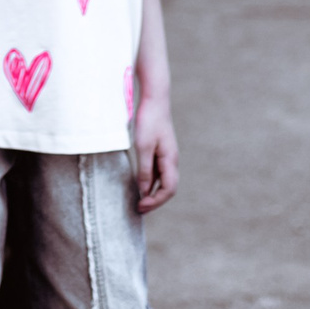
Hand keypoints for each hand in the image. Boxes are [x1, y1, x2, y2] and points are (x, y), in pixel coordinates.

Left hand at [131, 92, 178, 213]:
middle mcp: (171, 160)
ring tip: (138, 200)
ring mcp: (166, 155)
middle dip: (155, 200)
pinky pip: (157, 171)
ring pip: (162, 180)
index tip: (140, 206)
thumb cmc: (148, 121)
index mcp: (170, 160)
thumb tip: (144, 190)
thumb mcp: (143, 147)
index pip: (169, 189)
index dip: (156, 201)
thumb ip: (144, 170)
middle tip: (139, 209)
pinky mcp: (160, 150)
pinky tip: (138, 183)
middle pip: (167, 188)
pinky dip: (149, 180)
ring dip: (152, 191)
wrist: (154, 99)